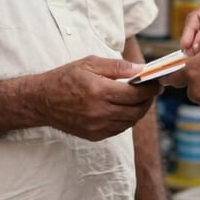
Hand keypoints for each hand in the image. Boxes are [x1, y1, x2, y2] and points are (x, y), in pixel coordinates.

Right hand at [39, 56, 157, 140]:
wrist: (42, 101)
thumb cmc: (66, 77)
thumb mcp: (90, 63)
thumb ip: (118, 67)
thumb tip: (141, 69)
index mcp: (100, 91)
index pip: (136, 93)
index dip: (151, 88)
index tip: (157, 82)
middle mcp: (100, 112)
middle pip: (137, 110)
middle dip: (148, 100)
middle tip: (152, 90)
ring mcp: (97, 126)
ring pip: (130, 121)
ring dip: (139, 110)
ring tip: (140, 98)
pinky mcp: (94, 135)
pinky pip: (119, 129)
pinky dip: (127, 119)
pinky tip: (125, 108)